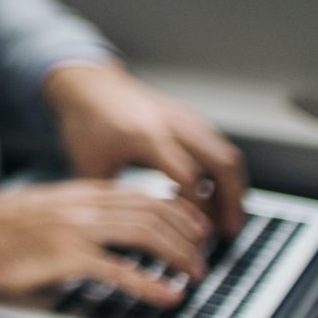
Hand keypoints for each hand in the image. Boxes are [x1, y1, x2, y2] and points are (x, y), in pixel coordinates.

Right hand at [0, 180, 210, 304]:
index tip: (196, 227)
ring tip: (196, 274)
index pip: (143, 194)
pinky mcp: (65, 256)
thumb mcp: (43, 212)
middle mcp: (82, 205)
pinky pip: (121, 270)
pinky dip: (151, 284)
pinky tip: (168, 295)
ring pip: (145, 235)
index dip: (178, 211)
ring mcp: (75, 229)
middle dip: (189, 233)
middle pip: (153, 211)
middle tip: (205, 255)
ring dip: (179, 256)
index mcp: (77, 192)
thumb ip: (77, 217)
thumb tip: (109, 234)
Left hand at [44, 60, 247, 234]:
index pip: (189, 176)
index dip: (198, 209)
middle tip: (230, 231)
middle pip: (223, 163)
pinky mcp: (189, 116)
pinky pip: (218, 146)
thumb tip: (122, 234)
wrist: (87, 82)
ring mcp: (185, 117)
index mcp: (146, 136)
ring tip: (227, 219)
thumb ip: (111, 198)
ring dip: (233, 188)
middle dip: (232, 200)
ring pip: (227, 154)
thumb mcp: (89, 164)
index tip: (198, 235)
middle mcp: (172, 123)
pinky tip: (212, 196)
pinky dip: (222, 173)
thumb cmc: (85, 122)